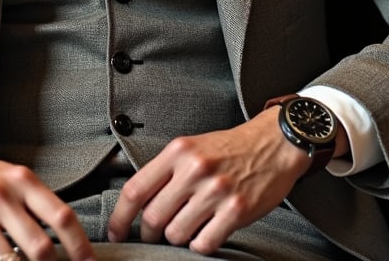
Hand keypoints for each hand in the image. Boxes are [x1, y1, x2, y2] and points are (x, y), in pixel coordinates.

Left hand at [106, 108, 311, 254]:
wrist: (273, 144)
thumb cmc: (228, 148)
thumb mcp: (191, 148)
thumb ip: (165, 171)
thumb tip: (136, 204)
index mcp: (178, 151)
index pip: (135, 189)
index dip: (119, 217)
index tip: (115, 232)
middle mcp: (194, 169)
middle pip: (153, 218)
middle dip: (150, 233)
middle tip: (156, 233)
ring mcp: (216, 191)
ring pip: (177, 234)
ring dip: (178, 237)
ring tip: (189, 225)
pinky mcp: (236, 210)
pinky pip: (204, 243)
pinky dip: (200, 244)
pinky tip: (207, 231)